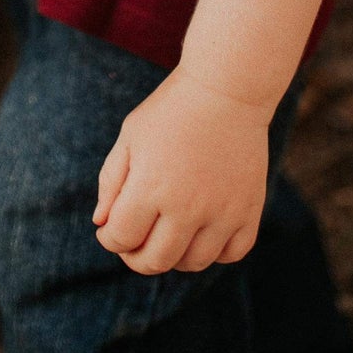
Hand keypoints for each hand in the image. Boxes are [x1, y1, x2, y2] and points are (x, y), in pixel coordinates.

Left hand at [93, 68, 268, 274]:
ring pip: (193, 263)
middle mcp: (187, 207)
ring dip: (174, 257)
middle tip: (133, 241)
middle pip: (155, 261)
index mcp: (150, 186)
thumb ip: (111, 181)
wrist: (226, 89)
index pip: (121, 238)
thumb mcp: (131, 136)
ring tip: (166, 234)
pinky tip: (202, 232)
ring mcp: (222, 212)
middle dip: (135, 257)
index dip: (110, 239)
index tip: (110, 229)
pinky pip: (232, 254)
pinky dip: (215, 253)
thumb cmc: (171, 110)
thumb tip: (102, 224)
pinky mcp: (249, 210)